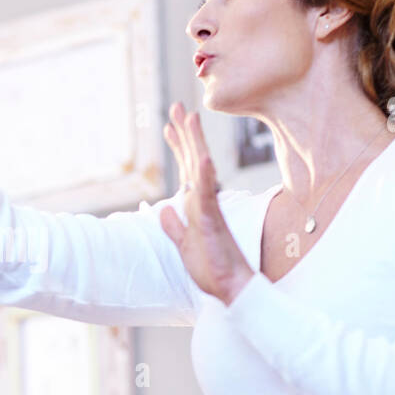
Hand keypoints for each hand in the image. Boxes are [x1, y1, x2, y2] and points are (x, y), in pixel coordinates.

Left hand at [158, 102, 256, 305]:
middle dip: (185, 134)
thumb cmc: (212, 268)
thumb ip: (174, 227)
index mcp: (196, 206)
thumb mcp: (184, 245)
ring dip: (195, 143)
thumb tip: (163, 211)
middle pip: (193, 160)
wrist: (230, 287)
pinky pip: (208, 194)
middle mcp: (203, 202)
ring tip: (190, 118)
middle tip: (178, 108)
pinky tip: (204, 157)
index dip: (179, 147)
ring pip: (201, 169)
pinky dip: (205, 175)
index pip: (186, 170)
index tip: (169, 127)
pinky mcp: (213, 220)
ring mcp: (209, 208)